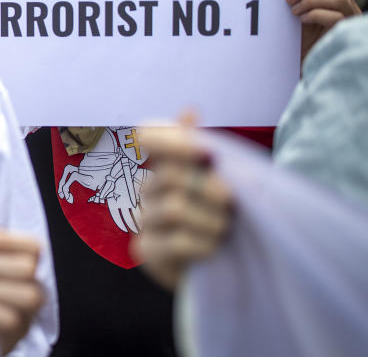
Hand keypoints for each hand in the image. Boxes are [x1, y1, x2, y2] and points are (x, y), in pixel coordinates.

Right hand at [131, 121, 233, 289]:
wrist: (227, 266)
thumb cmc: (225, 216)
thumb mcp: (224, 180)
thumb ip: (204, 148)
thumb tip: (189, 108)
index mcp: (167, 163)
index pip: (149, 135)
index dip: (172, 140)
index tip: (207, 152)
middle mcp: (148, 187)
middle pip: (170, 174)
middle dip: (209, 188)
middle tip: (232, 202)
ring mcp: (143, 219)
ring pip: (173, 208)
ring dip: (210, 220)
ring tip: (224, 230)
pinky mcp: (146, 250)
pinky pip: (175, 241)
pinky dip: (203, 245)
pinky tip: (213, 249)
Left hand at [283, 0, 360, 60]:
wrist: (303, 65)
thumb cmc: (299, 39)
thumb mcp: (297, 14)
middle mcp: (346, 6)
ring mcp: (349, 19)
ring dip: (312, 0)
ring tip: (294, 11)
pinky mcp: (345, 32)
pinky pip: (337, 17)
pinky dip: (317, 14)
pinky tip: (302, 20)